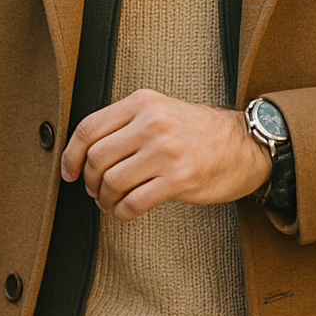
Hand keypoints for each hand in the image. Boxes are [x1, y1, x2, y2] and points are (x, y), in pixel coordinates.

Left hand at [61, 89, 271, 219]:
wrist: (246, 144)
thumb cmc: (200, 132)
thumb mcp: (161, 110)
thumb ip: (127, 122)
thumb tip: (85, 150)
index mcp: (143, 103)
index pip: (88, 128)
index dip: (71, 155)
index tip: (70, 172)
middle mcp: (152, 123)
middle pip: (96, 158)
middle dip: (89, 181)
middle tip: (96, 190)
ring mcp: (166, 152)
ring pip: (111, 183)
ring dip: (105, 200)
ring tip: (111, 202)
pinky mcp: (179, 179)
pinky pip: (133, 203)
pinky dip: (122, 212)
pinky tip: (126, 210)